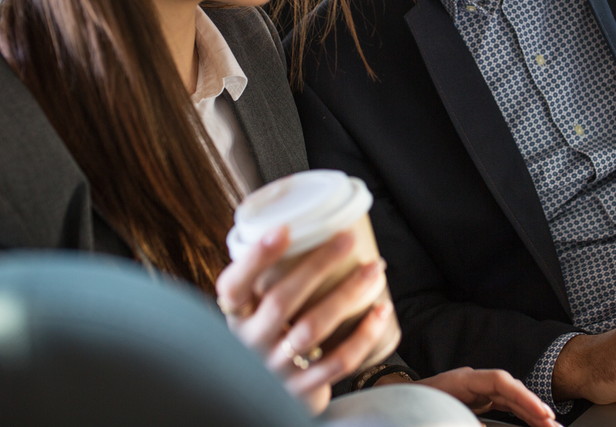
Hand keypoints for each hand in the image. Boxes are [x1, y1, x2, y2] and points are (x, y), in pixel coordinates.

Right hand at [215, 227, 393, 413]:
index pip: (234, 286)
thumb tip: (305, 220)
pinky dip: (364, 334)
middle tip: (346, 239)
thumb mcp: (255, 309)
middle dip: (317, 266)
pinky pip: (338, 361)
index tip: (284, 229)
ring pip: (313, 328)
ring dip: (348, 294)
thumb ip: (269, 276)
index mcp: (236, 317)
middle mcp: (250, 343)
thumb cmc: (271, 334)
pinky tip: (381, 310)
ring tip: (374, 269)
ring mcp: (275, 368)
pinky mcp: (302, 389)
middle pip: (281, 302)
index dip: (256, 258)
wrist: (271, 395)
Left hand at [415, 367, 560, 426]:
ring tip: (550, 426)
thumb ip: (467, 420)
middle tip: (553, 425)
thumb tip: (485, 426)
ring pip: (511, 399)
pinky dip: (520, 415)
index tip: (540, 413)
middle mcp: (473, 382)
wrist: (398, 402)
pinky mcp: (478, 401)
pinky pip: (504, 406)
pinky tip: (534, 422)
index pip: (501, 382)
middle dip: (533, 407)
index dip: (523, 397)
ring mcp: (476, 391)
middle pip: (510, 390)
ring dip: (530, 413)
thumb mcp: (441, 414)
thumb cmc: (415, 406)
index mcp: (463, 380)